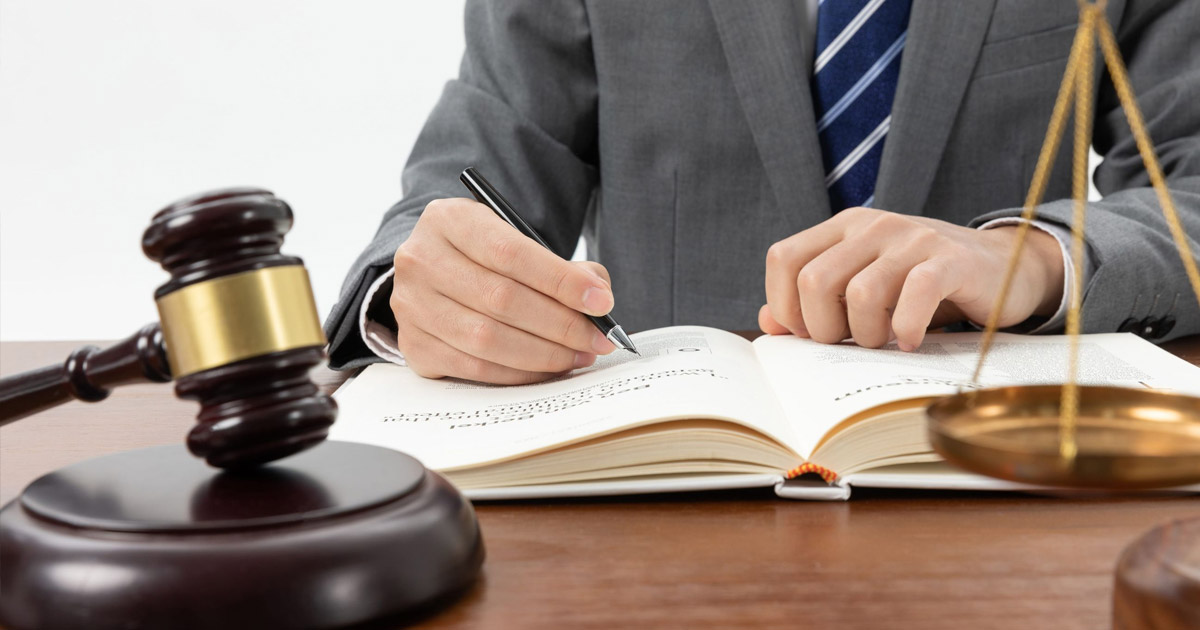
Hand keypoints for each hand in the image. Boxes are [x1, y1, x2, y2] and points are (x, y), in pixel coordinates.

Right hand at [390, 198, 616, 383]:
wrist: (434, 272)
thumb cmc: (484, 257)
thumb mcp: (516, 240)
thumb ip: (561, 266)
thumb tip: (596, 296)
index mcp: (449, 220)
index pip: (511, 253)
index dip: (561, 281)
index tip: (601, 302)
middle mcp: (421, 259)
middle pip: (501, 299)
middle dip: (561, 324)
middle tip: (598, 338)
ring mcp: (412, 305)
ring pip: (487, 339)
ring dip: (543, 354)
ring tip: (578, 354)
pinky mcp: (413, 344)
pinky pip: (474, 367)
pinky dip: (518, 373)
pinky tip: (546, 368)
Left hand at [759, 207, 1064, 349]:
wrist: (1002, 268)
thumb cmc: (920, 286)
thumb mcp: (863, 288)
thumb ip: (813, 303)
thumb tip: (769, 323)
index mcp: (844, 228)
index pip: (783, 259)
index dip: (786, 305)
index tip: (810, 332)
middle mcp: (874, 226)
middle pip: (814, 281)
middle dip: (824, 328)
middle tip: (851, 341)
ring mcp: (913, 240)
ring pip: (860, 294)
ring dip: (867, 334)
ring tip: (885, 340)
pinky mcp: (951, 261)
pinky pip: (914, 296)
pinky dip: (906, 329)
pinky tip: (912, 340)